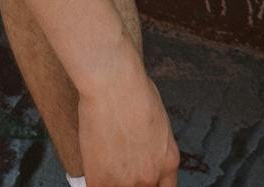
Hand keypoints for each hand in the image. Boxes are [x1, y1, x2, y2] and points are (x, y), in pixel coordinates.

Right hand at [76, 55, 178, 186]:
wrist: (116, 87)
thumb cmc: (138, 95)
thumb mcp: (160, 125)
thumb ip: (154, 148)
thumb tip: (143, 153)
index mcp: (169, 161)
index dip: (153, 185)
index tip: (142, 181)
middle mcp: (150, 177)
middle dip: (132, 183)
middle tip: (121, 167)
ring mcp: (125, 182)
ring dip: (112, 182)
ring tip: (107, 165)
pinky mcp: (100, 181)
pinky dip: (94, 182)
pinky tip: (93, 171)